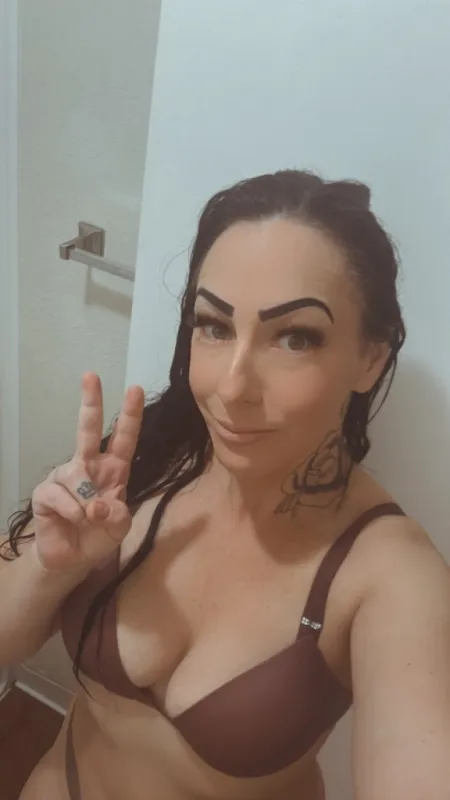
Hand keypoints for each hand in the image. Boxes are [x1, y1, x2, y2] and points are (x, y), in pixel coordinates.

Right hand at [31, 373, 144, 572]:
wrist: (72, 559)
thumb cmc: (99, 536)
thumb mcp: (120, 527)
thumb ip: (117, 515)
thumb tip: (97, 504)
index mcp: (113, 469)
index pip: (124, 438)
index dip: (131, 415)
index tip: (136, 389)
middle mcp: (88, 465)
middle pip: (89, 429)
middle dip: (91, 402)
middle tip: (91, 375)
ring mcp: (65, 476)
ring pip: (77, 477)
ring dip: (86, 503)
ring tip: (87, 520)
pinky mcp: (46, 492)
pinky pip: (60, 495)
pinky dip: (71, 511)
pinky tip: (73, 519)